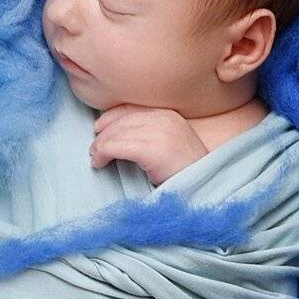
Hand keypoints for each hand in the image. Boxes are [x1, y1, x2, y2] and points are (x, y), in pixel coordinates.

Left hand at [90, 105, 208, 184]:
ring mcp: (160, 132)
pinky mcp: (153, 149)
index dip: (109, 119)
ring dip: (99, 146)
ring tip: (96, 159)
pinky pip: (116, 146)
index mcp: (168, 114)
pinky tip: (100, 163)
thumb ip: (148, 132)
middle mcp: (164, 118)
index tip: (98, 131)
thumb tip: (114, 132)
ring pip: (114, 133)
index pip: (129, 109)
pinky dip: (102, 154)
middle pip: (120, 120)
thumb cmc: (184, 171)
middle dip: (102, 135)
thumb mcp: (168, 143)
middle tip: (94, 150)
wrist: (204, 189)